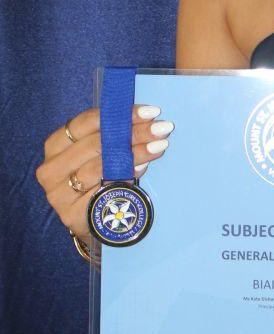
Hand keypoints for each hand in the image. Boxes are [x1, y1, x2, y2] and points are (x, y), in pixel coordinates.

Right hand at [35, 105, 171, 242]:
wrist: (93, 222)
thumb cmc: (98, 178)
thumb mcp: (100, 153)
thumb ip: (113, 135)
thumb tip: (147, 118)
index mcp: (55, 145)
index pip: (84, 123)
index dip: (118, 114)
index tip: (149, 112)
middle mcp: (51, 169)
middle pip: (96, 143)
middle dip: (134, 133)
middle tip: (163, 128)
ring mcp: (59, 194)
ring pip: (101, 167)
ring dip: (135, 154)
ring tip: (160, 146)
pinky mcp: (72, 215)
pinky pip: (104, 192)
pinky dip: (126, 178)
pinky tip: (143, 168)